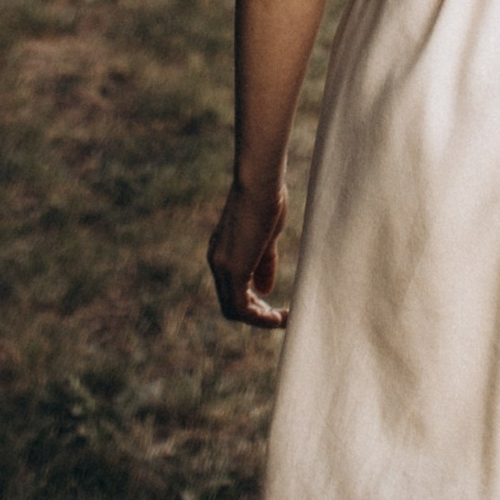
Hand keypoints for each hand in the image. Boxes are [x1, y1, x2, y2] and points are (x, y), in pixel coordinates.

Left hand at [208, 172, 289, 326]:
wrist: (259, 179)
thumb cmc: (267, 197)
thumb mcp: (266, 236)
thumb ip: (263, 263)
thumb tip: (264, 290)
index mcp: (222, 252)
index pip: (232, 290)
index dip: (254, 304)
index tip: (277, 308)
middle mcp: (216, 262)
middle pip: (231, 304)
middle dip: (257, 315)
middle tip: (281, 318)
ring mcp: (221, 266)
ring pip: (234, 310)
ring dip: (259, 320)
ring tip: (283, 320)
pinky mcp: (233, 269)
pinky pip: (242, 308)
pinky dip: (260, 318)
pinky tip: (278, 318)